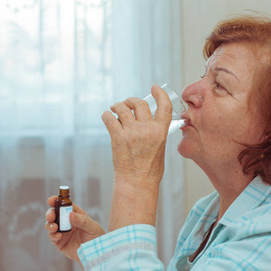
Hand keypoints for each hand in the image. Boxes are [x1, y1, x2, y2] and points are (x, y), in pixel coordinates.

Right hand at [45, 196, 104, 266]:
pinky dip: (53, 235)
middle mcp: (67, 222)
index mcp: (76, 215)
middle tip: (51, 216)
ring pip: (50, 224)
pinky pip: (52, 237)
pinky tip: (58, 236)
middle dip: (50, 213)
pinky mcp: (59, 242)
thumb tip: (70, 214)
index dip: (57, 201)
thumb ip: (82, 221)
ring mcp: (62, 232)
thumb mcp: (93, 228)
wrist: (96, 256)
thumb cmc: (97, 239)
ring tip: (54, 227)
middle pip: (55, 214)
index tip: (51, 200)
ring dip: (49, 224)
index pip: (65, 205)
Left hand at [101, 84, 171, 229]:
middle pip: (139, 103)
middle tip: (127, 103)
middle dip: (132, 100)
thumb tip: (150, 127)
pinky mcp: (117, 137)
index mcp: (161, 132)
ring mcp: (131, 132)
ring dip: (117, 105)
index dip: (159, 94)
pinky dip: (106, 115)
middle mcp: (147, 129)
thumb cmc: (149, 171)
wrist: (137, 183)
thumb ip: (157, 135)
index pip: (164, 106)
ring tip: (114, 108)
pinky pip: (109, 118)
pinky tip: (106, 117)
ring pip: (122, 108)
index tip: (154, 87)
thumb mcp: (161, 150)